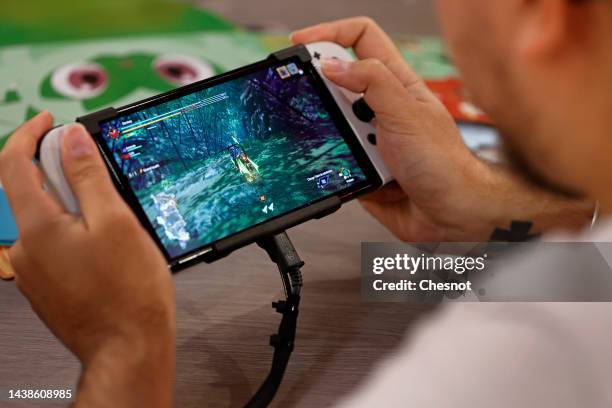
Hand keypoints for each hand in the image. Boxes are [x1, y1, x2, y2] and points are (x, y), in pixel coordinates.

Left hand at [0, 112, 174, 407]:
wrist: (128, 348)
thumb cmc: (128, 292)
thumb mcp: (116, 221)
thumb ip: (88, 176)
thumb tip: (70, 138)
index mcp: (37, 227)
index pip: (13, 164)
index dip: (30, 134)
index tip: (50, 121)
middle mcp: (26, 249)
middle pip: (31, 192)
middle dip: (61, 173)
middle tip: (100, 175)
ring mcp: (34, 272)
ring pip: (46, 220)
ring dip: (71, 206)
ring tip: (113, 222)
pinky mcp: (47, 288)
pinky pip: (54, 245)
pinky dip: (73, 232)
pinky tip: (106, 248)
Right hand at [292, 17, 591, 240]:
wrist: (452, 216)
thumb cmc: (445, 165)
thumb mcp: (406, 113)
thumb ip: (371, 83)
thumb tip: (333, 65)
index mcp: (397, 84)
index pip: (361, 40)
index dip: (331, 33)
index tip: (301, 42)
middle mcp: (382, 108)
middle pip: (338, 84)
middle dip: (327, 97)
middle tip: (321, 106)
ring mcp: (371, 139)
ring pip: (333, 127)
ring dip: (342, 141)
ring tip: (368, 156)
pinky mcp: (362, 167)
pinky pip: (336, 160)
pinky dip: (342, 168)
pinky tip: (366, 177)